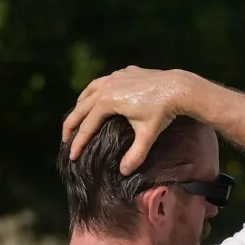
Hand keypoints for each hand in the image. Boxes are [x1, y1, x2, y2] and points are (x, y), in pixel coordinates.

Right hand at [62, 67, 196, 174]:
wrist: (179, 87)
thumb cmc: (163, 112)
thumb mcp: (148, 135)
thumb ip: (135, 154)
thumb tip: (124, 172)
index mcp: (106, 102)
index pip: (87, 126)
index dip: (78, 143)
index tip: (72, 156)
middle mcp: (106, 87)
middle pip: (81, 108)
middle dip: (71, 125)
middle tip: (65, 139)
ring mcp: (115, 77)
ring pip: (90, 90)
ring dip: (81, 104)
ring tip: (77, 116)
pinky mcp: (126, 72)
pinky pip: (104, 81)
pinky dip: (96, 91)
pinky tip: (98, 96)